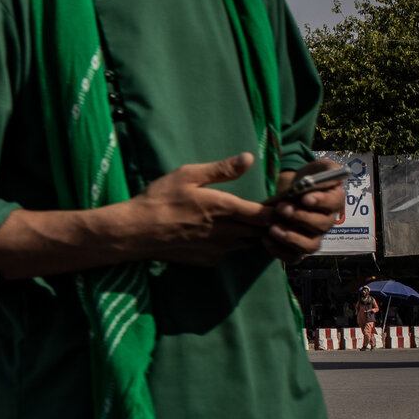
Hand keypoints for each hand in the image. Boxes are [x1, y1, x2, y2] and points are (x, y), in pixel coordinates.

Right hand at [120, 153, 269, 265]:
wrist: (136, 232)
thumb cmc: (160, 199)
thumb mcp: (187, 175)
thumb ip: (221, 169)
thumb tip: (248, 158)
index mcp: (224, 208)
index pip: (265, 215)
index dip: (279, 210)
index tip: (283, 203)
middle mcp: (226, 232)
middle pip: (262, 232)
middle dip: (271, 223)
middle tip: (273, 212)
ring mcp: (218, 249)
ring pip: (249, 243)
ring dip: (254, 234)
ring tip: (251, 222)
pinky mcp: (208, 260)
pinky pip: (230, 252)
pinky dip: (234, 244)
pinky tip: (223, 234)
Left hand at [263, 161, 346, 261]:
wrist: (289, 192)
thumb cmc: (306, 179)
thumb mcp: (318, 168)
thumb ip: (328, 169)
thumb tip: (335, 172)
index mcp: (334, 200)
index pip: (334, 203)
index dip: (321, 202)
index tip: (305, 197)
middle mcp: (326, 221)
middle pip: (321, 225)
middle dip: (301, 217)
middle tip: (282, 208)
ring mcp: (313, 236)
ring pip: (310, 246)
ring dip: (291, 238)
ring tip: (273, 228)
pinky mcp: (297, 248)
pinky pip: (293, 257)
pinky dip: (280, 251)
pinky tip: (266, 239)